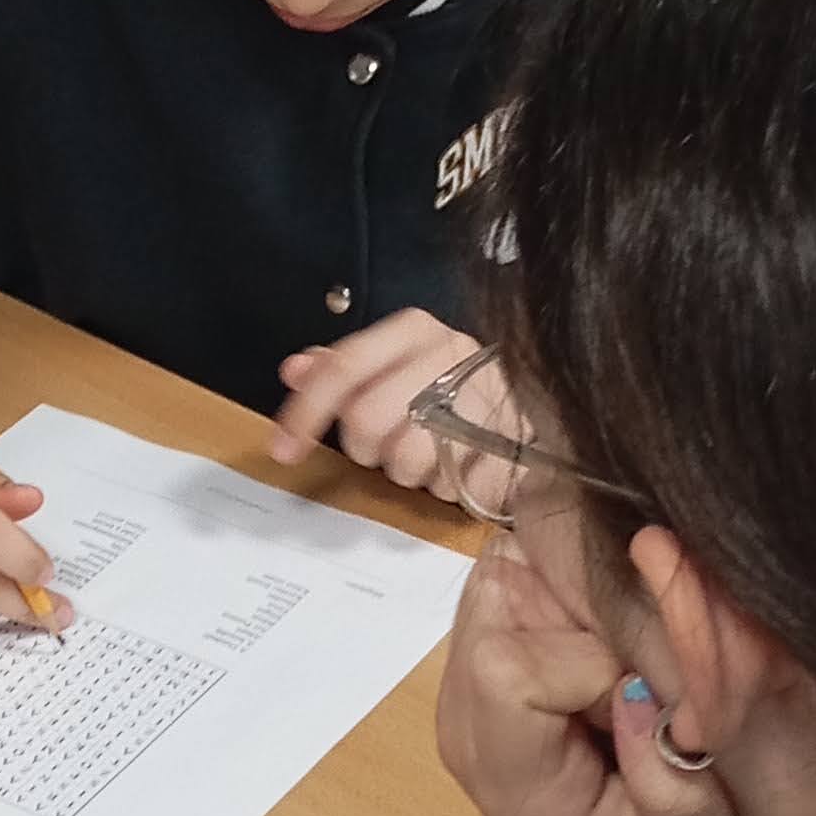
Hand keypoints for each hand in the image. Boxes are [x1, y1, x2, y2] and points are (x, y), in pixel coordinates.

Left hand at [272, 308, 513, 503]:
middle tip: (383, 447)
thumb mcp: (394, 366)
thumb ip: (344, 369)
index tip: (283, 448)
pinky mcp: (506, 445)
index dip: (305, 412)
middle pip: (367, 420)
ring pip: (404, 459)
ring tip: (427, 454)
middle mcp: (449, 355)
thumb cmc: (452, 387)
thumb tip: (295, 370)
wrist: (532, 408)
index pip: (343, 367)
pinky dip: (441, 485)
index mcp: (414, 330)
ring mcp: (482, 399)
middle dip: (365, 447)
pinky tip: (456, 465)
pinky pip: (444, 484)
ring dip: (405, 470)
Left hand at [434, 543, 772, 815]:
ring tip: (651, 660)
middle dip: (599, 604)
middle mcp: (465, 710)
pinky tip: (633, 646)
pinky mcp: (500, 643)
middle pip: (509, 593)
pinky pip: (536, 571)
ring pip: (522, 565)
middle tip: (664, 665)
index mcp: (504, 772)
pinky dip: (592, 592)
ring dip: (598, 592)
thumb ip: (679, 793)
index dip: (603, 661)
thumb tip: (645, 693)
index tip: (667, 703)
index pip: (516, 663)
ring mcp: (471, 672)